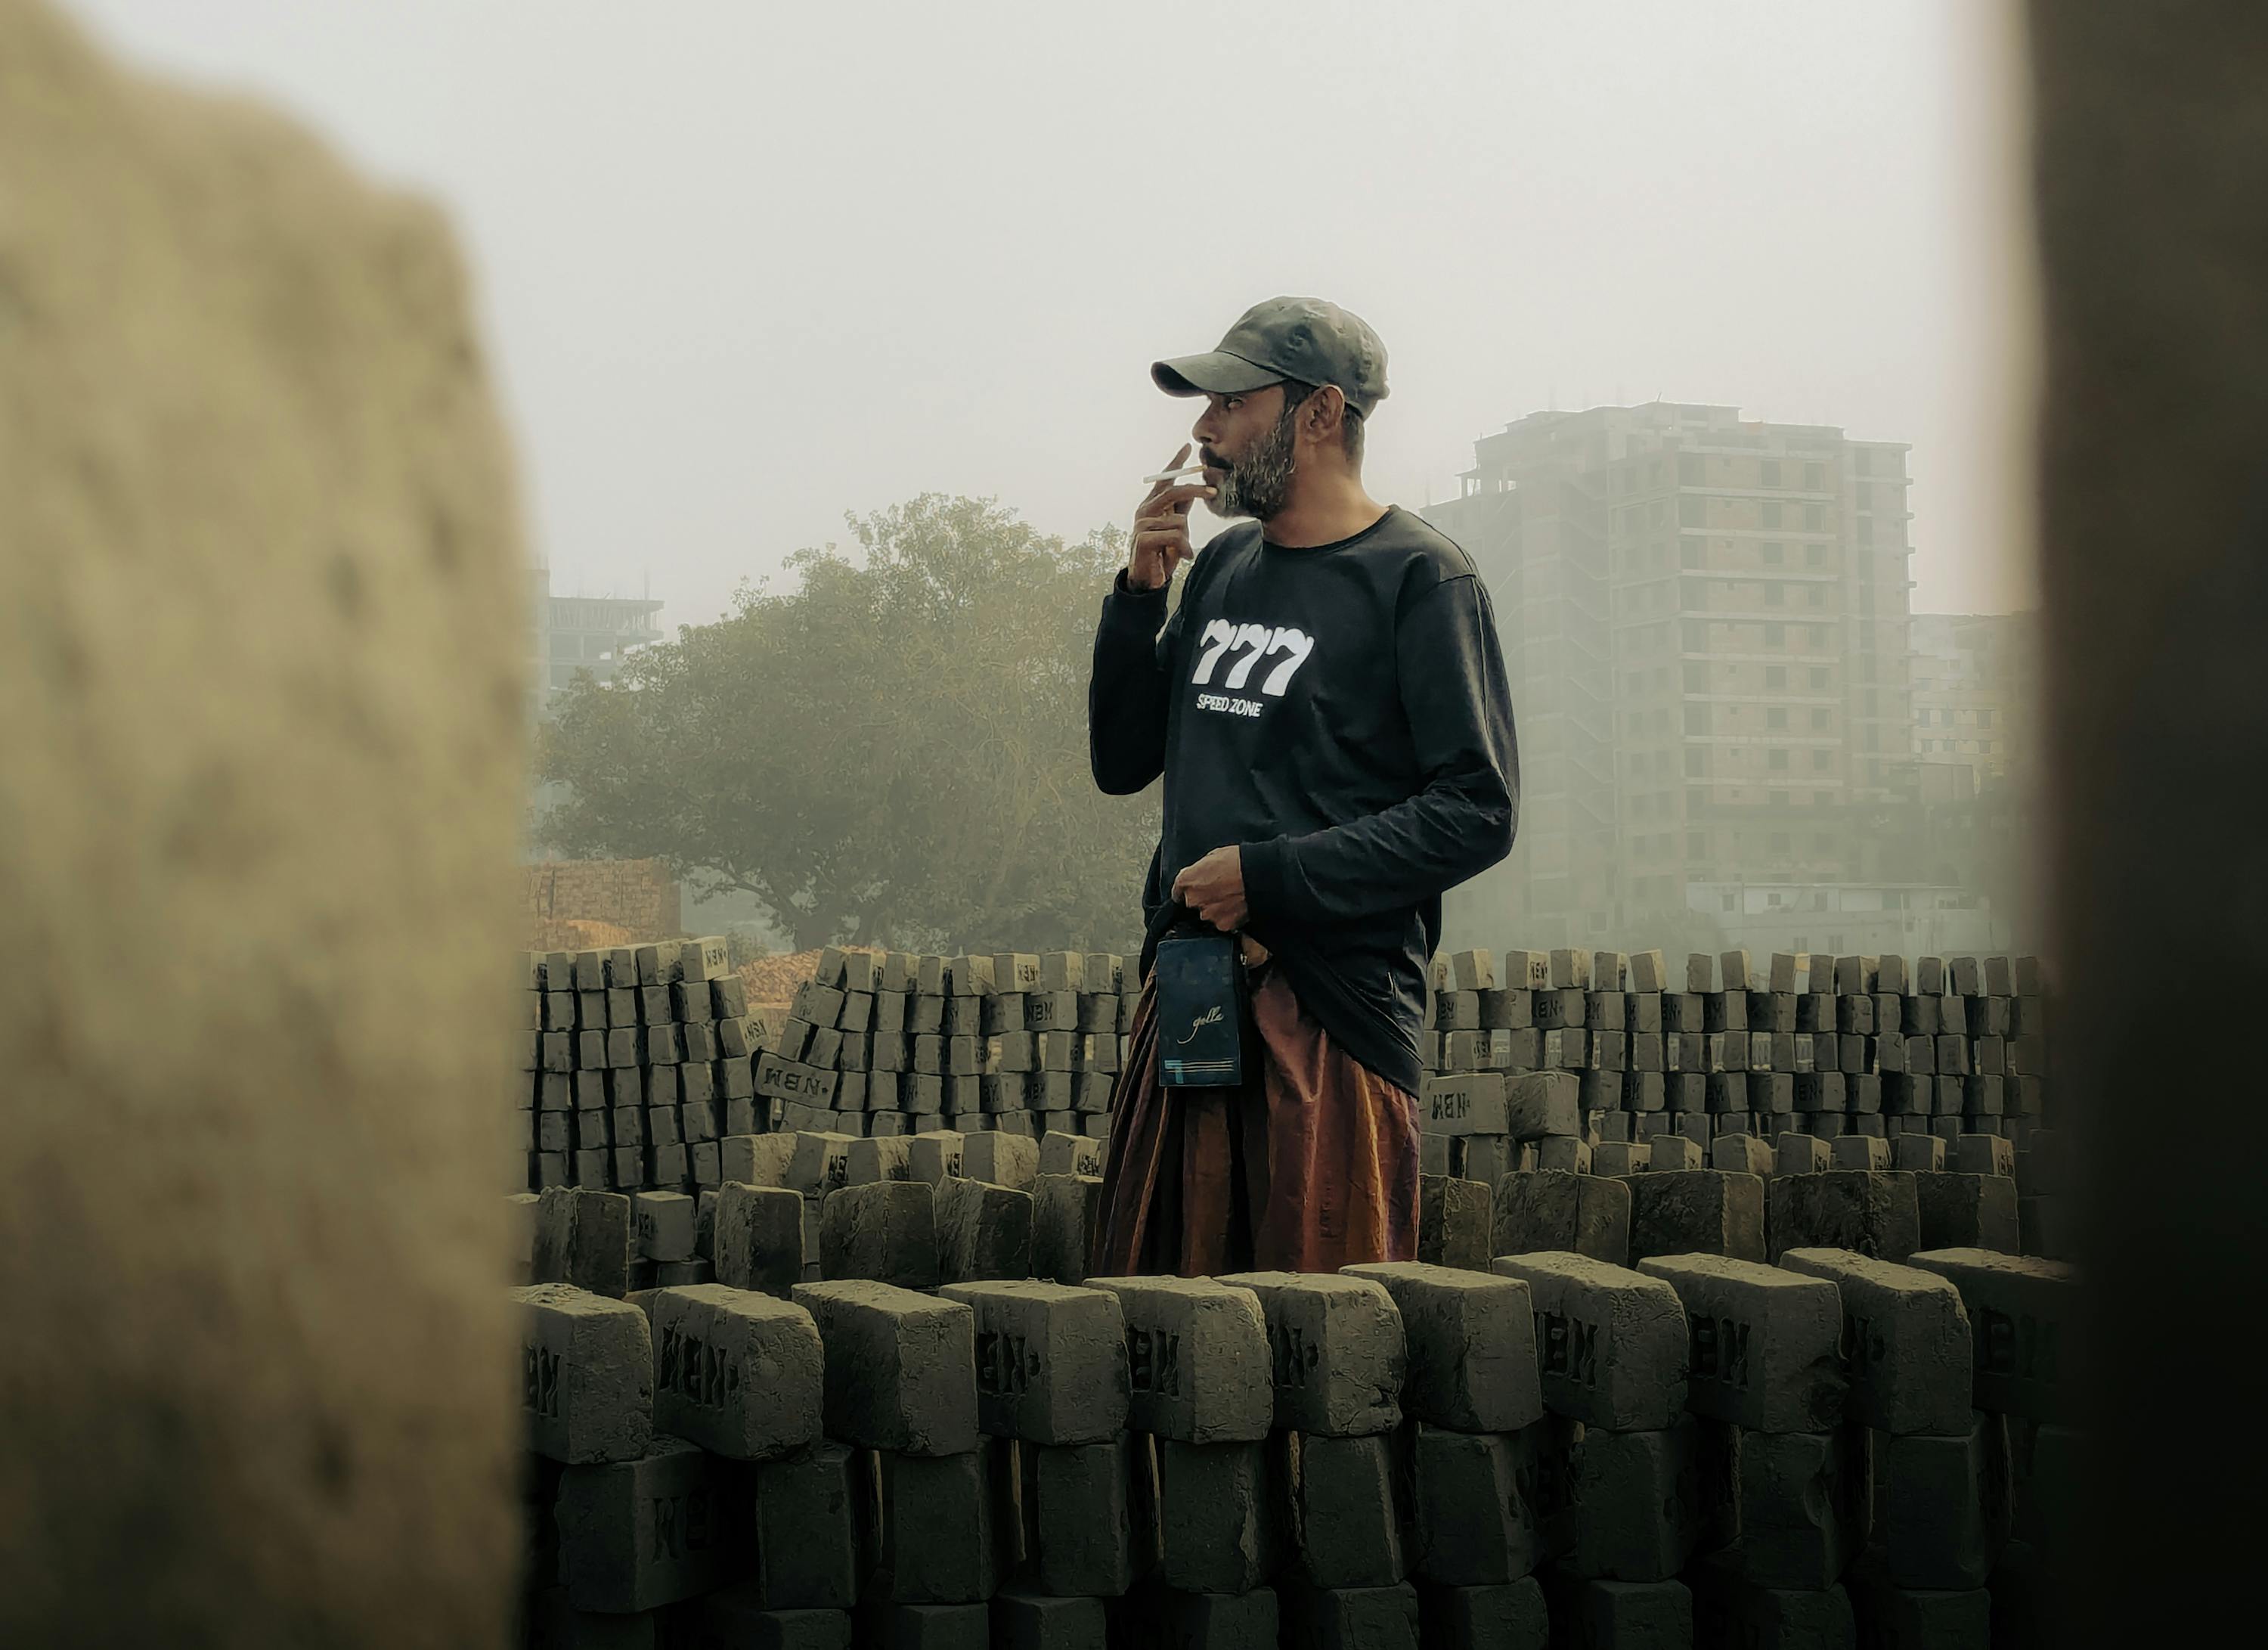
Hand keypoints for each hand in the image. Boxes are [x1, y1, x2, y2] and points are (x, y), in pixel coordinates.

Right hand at [1128, 442, 1214, 591]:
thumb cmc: (1162, 553)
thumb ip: (1181, 510)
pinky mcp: (1143, 539)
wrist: (1148, 579)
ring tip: (1183, 550)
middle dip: (1195, 489)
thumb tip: (1193, 491)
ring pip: (1177, 519)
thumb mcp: (1176, 528)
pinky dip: (1183, 547)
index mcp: (1152, 505)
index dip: (1175, 463)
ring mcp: (1141, 524)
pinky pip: (1173, 535)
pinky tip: (1183, 557)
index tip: (1187, 447)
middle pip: (1172, 491)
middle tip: (1214, 491)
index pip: (1164, 479)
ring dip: (1186, 537)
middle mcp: (1144, 511)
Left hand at [1171, 845, 1247, 930]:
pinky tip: (1238, 907)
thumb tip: (1200, 875)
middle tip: (1220, 890)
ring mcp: (1208, 914)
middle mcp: (1193, 899)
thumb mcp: (1213, 856)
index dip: (1186, 889)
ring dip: (1216, 908)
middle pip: (1193, 903)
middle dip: (1203, 898)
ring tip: (1232, 898)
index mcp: (1187, 880)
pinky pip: (1223, 922)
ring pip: (1208, 913)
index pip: (1178, 890)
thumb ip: (1200, 870)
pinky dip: (1228, 917)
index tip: (1192, 889)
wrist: (1259, 876)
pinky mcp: (1223, 924)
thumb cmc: (1239, 861)